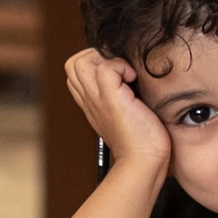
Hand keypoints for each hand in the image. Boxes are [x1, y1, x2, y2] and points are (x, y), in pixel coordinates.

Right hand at [64, 48, 170, 168]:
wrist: (143, 162)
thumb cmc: (142, 140)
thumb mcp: (125, 112)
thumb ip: (121, 94)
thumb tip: (131, 73)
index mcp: (90, 103)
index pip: (76, 71)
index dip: (94, 63)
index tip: (116, 74)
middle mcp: (89, 100)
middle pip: (73, 62)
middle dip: (98, 56)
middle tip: (120, 71)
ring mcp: (96, 100)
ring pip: (83, 61)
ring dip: (108, 60)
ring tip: (126, 76)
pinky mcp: (110, 100)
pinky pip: (106, 68)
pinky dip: (122, 67)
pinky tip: (134, 81)